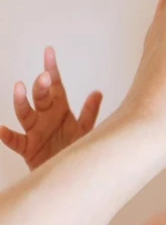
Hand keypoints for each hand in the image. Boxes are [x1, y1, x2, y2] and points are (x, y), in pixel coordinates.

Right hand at [0, 47, 101, 169]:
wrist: (69, 173)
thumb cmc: (74, 147)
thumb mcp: (85, 130)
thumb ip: (90, 112)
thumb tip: (98, 92)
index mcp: (59, 109)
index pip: (55, 86)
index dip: (52, 69)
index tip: (49, 52)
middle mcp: (45, 117)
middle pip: (41, 97)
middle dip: (41, 86)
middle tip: (45, 76)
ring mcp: (35, 131)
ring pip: (25, 113)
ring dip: (21, 101)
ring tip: (19, 88)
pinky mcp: (28, 148)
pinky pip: (15, 140)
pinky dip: (7, 135)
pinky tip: (1, 129)